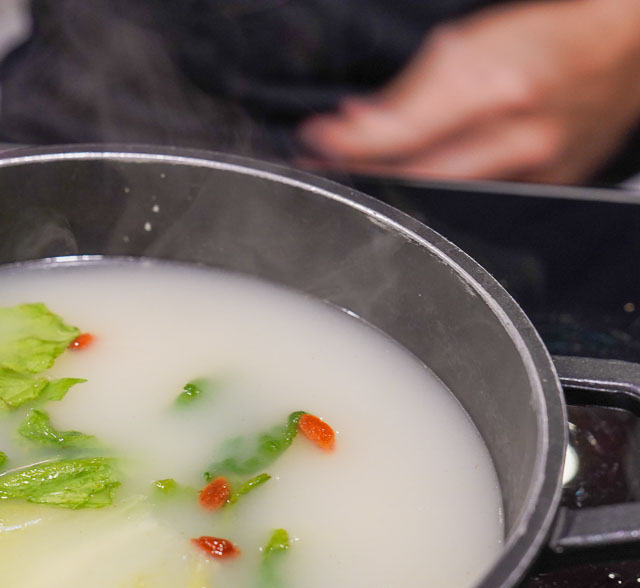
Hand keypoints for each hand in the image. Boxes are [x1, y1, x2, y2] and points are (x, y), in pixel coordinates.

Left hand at [297, 0, 639, 182]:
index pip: (405, 133)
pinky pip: (478, 207)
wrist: (621, 54)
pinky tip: (419, 185)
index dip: (352, 145)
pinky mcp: (545, 193)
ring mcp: (536, 172)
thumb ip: (406, 96)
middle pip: (420, 180)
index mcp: (496, 89)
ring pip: (446, 202)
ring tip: (365, 179)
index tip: (316, 146)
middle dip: (365, 178)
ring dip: (396, 194)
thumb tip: (351, 125)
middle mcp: (519, 137)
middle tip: (324, 173)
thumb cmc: (544, 42)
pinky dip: (440, 198)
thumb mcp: (467, 47)